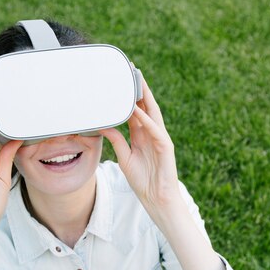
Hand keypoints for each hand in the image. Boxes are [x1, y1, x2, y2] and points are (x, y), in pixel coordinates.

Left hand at [100, 79, 180, 209]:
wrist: (157, 199)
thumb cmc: (143, 181)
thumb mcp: (124, 157)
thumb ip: (116, 141)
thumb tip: (103, 126)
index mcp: (142, 134)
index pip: (136, 109)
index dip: (130, 95)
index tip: (121, 80)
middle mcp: (152, 133)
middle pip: (146, 106)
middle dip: (139, 88)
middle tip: (130, 70)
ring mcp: (160, 138)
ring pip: (152, 113)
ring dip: (145, 97)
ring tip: (136, 81)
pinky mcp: (166, 147)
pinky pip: (155, 130)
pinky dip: (147, 120)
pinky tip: (138, 111)